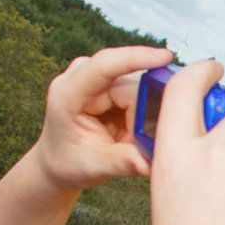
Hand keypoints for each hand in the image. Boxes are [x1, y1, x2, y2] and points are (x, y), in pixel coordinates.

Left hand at [29, 44, 168, 191]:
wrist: (59, 160)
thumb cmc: (70, 162)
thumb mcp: (94, 167)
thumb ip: (124, 162)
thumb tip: (154, 161)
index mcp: (68, 93)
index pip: (103, 66)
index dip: (134, 58)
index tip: (165, 57)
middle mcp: (81, 75)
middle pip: (131, 83)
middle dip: (142, 115)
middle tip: (132, 145)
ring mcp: (97, 73)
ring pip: (140, 88)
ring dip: (141, 117)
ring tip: (124, 141)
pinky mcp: (112, 78)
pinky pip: (141, 91)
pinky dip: (141, 114)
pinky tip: (127, 131)